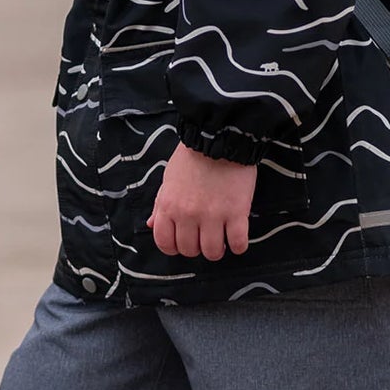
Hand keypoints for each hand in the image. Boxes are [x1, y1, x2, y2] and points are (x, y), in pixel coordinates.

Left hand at [150, 141, 256, 259]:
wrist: (219, 137)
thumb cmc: (192, 157)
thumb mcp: (168, 179)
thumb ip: (160, 205)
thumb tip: (151, 224)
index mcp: (169, 206)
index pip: (164, 243)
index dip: (174, 248)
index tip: (183, 243)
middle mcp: (188, 214)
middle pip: (189, 250)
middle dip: (196, 248)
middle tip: (204, 238)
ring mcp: (213, 215)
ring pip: (212, 252)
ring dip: (217, 250)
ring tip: (221, 240)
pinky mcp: (237, 212)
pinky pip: (238, 243)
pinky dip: (238, 246)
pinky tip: (237, 239)